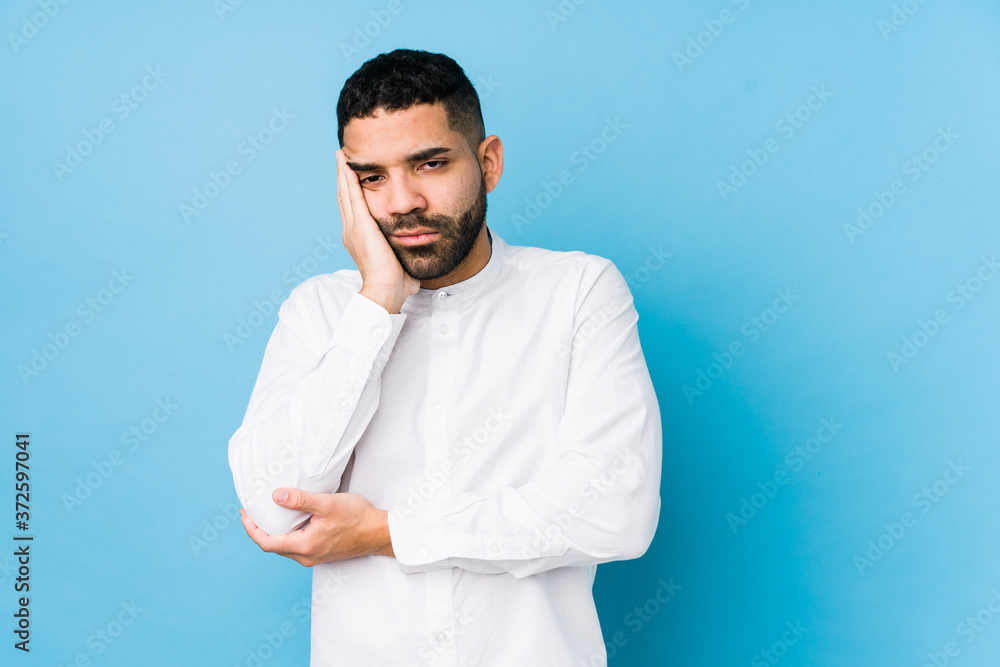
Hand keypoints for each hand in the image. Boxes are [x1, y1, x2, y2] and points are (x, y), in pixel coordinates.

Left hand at [239, 488, 393, 566]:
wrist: (379, 532)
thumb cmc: (357, 518)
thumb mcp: (327, 504)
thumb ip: (300, 500)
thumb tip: (276, 495)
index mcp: (305, 546)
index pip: (267, 542)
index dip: (251, 529)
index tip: (244, 514)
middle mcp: (307, 556)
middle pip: (273, 546)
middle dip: (259, 529)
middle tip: (251, 511)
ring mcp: (314, 556)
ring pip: (284, 547)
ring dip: (273, 532)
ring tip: (267, 514)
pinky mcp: (321, 552)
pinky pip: (296, 545)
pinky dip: (287, 533)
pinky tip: (290, 520)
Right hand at [336, 149, 418, 313]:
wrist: (385, 290)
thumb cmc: (395, 285)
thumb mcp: (400, 265)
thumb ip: (404, 263)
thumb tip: (415, 275)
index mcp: (358, 239)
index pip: (353, 210)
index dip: (350, 192)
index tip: (350, 178)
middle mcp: (351, 231)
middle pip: (344, 197)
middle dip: (343, 177)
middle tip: (341, 159)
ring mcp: (353, 227)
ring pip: (345, 193)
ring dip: (343, 173)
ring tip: (341, 156)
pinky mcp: (360, 225)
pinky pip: (352, 196)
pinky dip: (348, 179)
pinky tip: (347, 164)